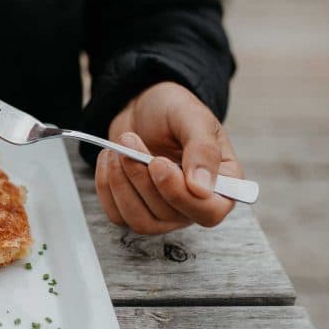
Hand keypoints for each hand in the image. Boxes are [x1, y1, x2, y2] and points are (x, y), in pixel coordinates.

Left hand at [94, 82, 241, 233]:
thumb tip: (202, 190)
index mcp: (222, 184)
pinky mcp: (135, 209)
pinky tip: (109, 159)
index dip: (180, 194)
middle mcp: (195, 203)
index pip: (209, 212)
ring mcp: (165, 211)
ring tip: (118, 149)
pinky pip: (118, 215)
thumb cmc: (173, 110)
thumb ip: (203, 150)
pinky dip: (106, 187)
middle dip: (142, 178)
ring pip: (141, 221)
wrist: (143, 107)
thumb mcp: (193, 117)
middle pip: (169, 215)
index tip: (157, 162)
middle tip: (129, 142)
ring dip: (122, 184)